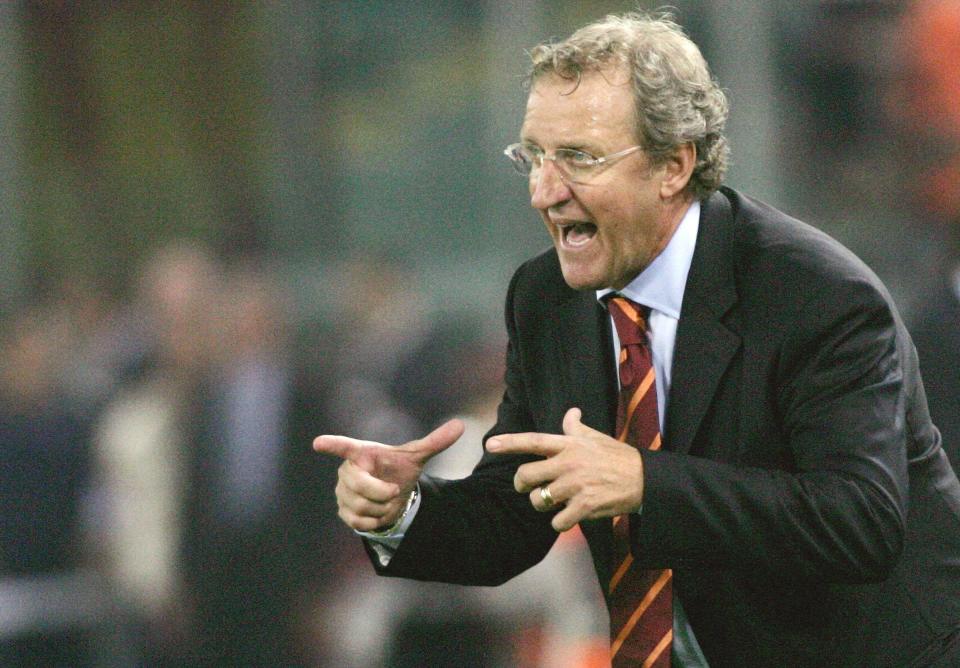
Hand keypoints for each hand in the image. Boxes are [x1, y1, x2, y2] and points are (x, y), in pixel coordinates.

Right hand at [313, 419, 464, 531]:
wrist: (392, 494)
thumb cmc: (398, 469)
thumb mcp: (417, 456)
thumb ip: (436, 441)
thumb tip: (461, 425)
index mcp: (363, 453)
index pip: (346, 447)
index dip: (333, 445)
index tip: (318, 443)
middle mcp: (347, 470)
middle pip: (359, 485)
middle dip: (381, 492)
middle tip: (394, 491)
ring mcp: (341, 491)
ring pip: (360, 505)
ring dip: (382, 507)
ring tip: (387, 501)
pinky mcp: (342, 510)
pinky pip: (358, 520)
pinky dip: (375, 520)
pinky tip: (380, 513)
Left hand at [486, 407, 643, 531]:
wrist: (644, 479)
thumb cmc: (617, 456)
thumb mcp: (596, 437)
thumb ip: (576, 427)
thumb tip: (571, 413)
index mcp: (568, 445)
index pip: (533, 441)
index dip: (510, 443)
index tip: (490, 445)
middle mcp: (568, 463)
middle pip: (526, 476)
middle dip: (521, 485)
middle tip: (526, 488)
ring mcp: (575, 486)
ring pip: (538, 500)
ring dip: (542, 504)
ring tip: (554, 502)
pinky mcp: (584, 506)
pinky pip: (557, 521)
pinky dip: (559, 522)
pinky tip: (568, 517)